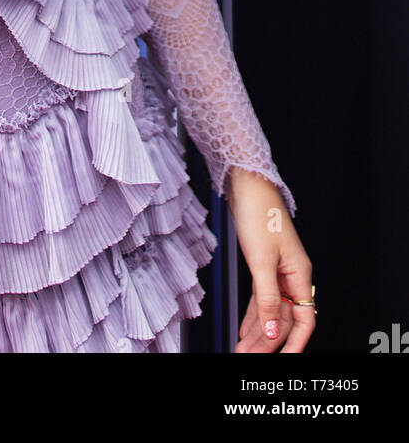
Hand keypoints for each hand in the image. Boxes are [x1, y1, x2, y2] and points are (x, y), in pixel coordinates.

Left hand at [227, 167, 314, 352]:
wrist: (248, 186)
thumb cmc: (259, 215)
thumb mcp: (262, 261)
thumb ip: (268, 298)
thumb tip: (273, 331)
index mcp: (299, 274)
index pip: (304, 320)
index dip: (296, 343)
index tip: (285, 361)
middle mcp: (292, 275)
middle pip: (284, 318)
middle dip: (268, 341)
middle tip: (248, 358)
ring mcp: (277, 270)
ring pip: (271, 310)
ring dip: (258, 331)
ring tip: (243, 350)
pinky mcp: (263, 264)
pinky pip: (262, 297)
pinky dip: (254, 314)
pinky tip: (245, 328)